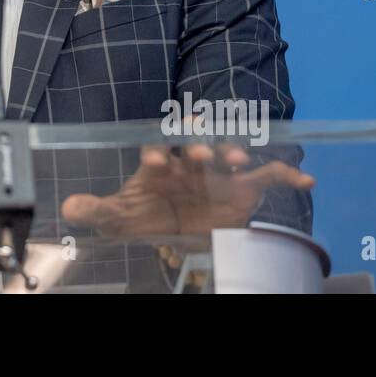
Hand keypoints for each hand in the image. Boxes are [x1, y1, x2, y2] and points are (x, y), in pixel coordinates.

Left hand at [60, 142, 315, 237]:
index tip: (156, 162)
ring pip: (228, 154)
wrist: (177, 231)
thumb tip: (70, 207)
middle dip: (197, 145)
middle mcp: (189, 162)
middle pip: (194, 146)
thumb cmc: (146, 216)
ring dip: (233, 152)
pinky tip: (304, 179)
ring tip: (238, 158)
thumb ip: (98, 211)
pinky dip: (287, 175)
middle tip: (200, 153)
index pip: (156, 150)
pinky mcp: (244, 188)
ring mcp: (218, 173)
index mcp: (159, 164)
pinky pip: (268, 177)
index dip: (156, 153)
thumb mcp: (119, 218)